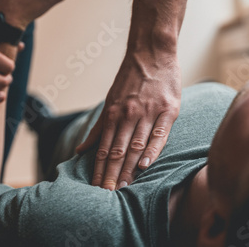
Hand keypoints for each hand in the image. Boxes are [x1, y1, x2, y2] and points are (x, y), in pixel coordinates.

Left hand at [76, 51, 180, 190]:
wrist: (152, 52)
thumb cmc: (130, 79)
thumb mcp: (110, 101)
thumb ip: (98, 127)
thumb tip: (80, 149)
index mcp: (113, 114)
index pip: (104, 149)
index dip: (99, 170)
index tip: (96, 189)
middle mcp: (128, 114)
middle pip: (118, 151)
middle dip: (111, 175)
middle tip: (106, 196)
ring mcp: (148, 111)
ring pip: (136, 145)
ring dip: (128, 168)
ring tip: (123, 188)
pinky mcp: (168, 109)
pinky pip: (159, 133)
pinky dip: (152, 150)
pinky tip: (145, 165)